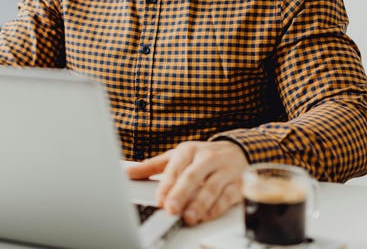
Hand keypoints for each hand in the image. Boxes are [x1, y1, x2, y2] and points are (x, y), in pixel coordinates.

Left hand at [126, 141, 247, 225]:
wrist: (237, 151)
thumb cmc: (202, 156)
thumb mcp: (177, 156)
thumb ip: (152, 166)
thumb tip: (129, 173)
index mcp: (189, 150)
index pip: (175, 169)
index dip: (167, 186)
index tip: (160, 200)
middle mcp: (207, 158)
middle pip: (193, 177)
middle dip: (181, 194)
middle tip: (172, 209)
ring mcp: (224, 170)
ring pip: (212, 187)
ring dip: (200, 204)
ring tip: (189, 216)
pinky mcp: (238, 183)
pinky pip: (228, 196)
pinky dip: (218, 207)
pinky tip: (207, 215)